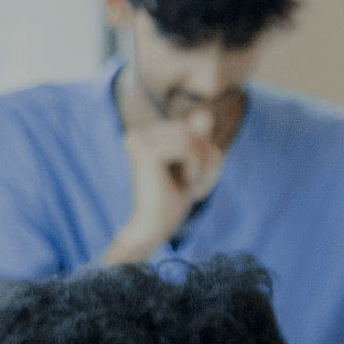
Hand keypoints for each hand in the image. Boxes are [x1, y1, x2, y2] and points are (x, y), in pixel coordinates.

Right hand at [105, 107, 225, 262]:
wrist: (152, 230)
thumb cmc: (171, 202)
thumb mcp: (195, 166)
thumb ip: (200, 140)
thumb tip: (205, 112)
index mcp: (145, 136)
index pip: (191, 127)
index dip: (203, 152)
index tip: (192, 178)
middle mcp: (137, 134)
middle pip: (193, 129)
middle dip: (204, 157)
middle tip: (194, 185)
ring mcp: (138, 141)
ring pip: (192, 137)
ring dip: (201, 164)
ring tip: (190, 186)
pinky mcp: (145, 152)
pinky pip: (188, 147)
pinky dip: (196, 167)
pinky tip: (186, 185)